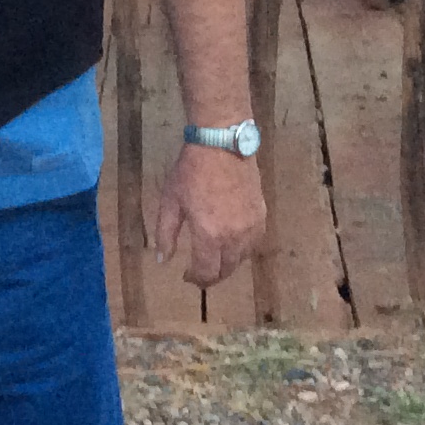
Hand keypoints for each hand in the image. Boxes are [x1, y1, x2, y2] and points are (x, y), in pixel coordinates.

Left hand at [154, 144, 266, 287]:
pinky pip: (254, 243)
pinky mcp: (262, 215)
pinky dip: (243, 250)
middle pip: (227, 270)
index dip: (196, 279)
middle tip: (200, 273)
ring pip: (242, 259)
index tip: (187, 277)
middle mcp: (234, 236)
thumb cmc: (191, 172)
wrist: (222, 145)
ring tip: (215, 259)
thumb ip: (166, 234)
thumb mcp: (170, 202)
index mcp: (210, 235)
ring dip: (228, 264)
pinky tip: (232, 244)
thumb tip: (163, 260)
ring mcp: (251, 227)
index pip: (207, 271)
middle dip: (212, 276)